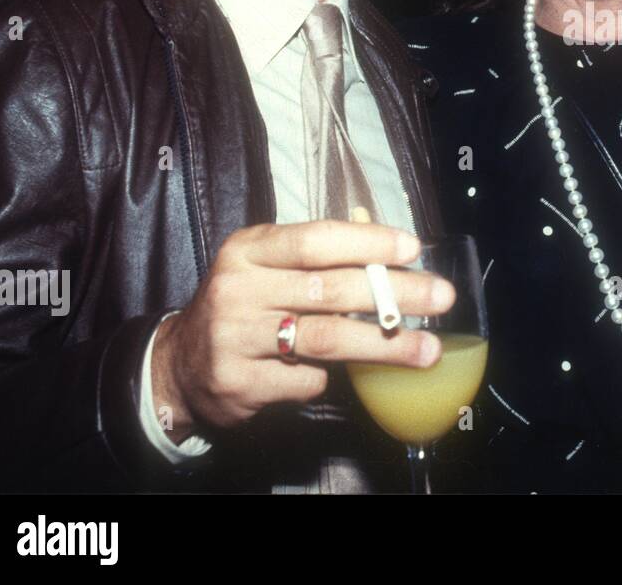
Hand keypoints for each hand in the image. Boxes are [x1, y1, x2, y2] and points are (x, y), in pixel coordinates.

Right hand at [152, 220, 453, 442]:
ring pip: (326, 339)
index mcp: (249, 250)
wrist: (180, 365)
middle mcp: (238, 289)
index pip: (316, 240)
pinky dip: (330, 377)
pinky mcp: (238, 382)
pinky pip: (306, 379)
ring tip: (428, 350)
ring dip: (385, 345)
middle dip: (394, 295)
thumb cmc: (244, 304)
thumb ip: (319, 258)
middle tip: (441, 298)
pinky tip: (341, 375)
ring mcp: (235, 338)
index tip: (413, 250)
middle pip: (331, 290)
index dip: (368, 243)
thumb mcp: (266, 266)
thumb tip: (395, 254)